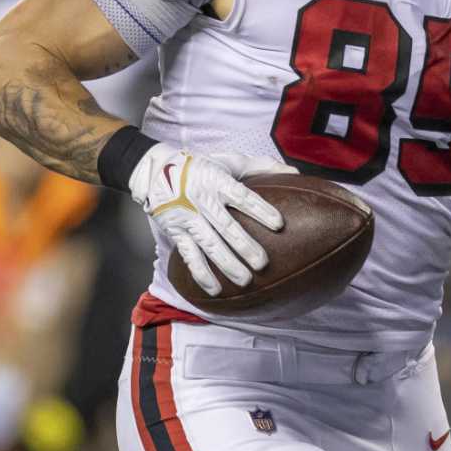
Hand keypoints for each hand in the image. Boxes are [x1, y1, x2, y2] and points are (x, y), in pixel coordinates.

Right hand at [128, 143, 287, 294]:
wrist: (155, 171)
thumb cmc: (200, 167)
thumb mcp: (228, 161)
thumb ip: (261, 167)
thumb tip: (295, 174)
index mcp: (218, 181)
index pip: (242, 196)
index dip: (260, 210)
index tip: (278, 224)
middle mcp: (202, 200)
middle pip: (226, 226)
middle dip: (244, 246)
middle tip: (262, 263)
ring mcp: (187, 218)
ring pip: (209, 244)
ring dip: (226, 264)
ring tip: (245, 281)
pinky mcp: (176, 232)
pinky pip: (189, 255)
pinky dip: (201, 273)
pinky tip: (215, 289)